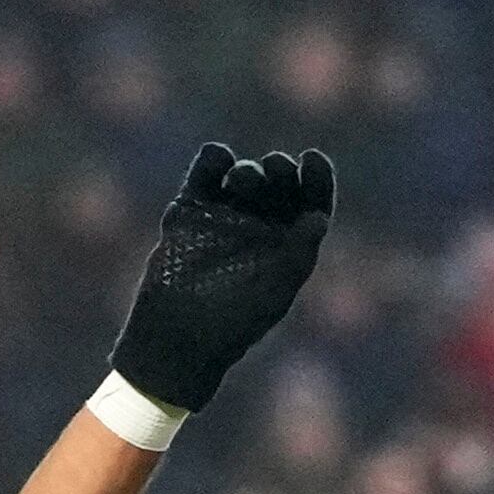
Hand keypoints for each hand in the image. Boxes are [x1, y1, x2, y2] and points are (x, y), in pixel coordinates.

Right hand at [108, 144, 335, 415]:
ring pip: (245, 175)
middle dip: (281, 170)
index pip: (311, 203)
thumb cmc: (231, 322)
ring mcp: (226, 217)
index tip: (312, 160)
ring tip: (243, 181)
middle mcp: (260, 228)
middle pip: (280, 184)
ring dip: (250, 170)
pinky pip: (207, 171)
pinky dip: (215, 158)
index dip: (317, 178)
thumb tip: (319, 218)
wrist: (175, 334)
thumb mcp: (273, 291)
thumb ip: (298, 253)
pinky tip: (221, 162)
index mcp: (288, 246)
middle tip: (275, 167)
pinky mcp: (192, 210)